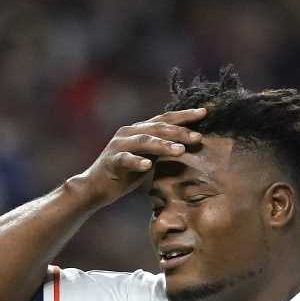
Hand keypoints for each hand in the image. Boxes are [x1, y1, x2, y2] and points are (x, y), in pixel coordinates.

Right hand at [72, 106, 206, 204]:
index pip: (165, 118)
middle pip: (157, 127)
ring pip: (144, 140)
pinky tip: (148, 166)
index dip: (184, 115)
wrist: (95, 187)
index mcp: (139, 129)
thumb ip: (162, 149)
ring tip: (180, 150)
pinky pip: (126, 159)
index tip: (205, 113)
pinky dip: (137, 161)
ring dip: (163, 145)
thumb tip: (188, 144)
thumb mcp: (147, 158)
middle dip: (179, 131)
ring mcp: (119, 145)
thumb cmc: (125, 173)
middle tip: (198, 137)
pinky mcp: (111, 160)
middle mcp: (129, 132)